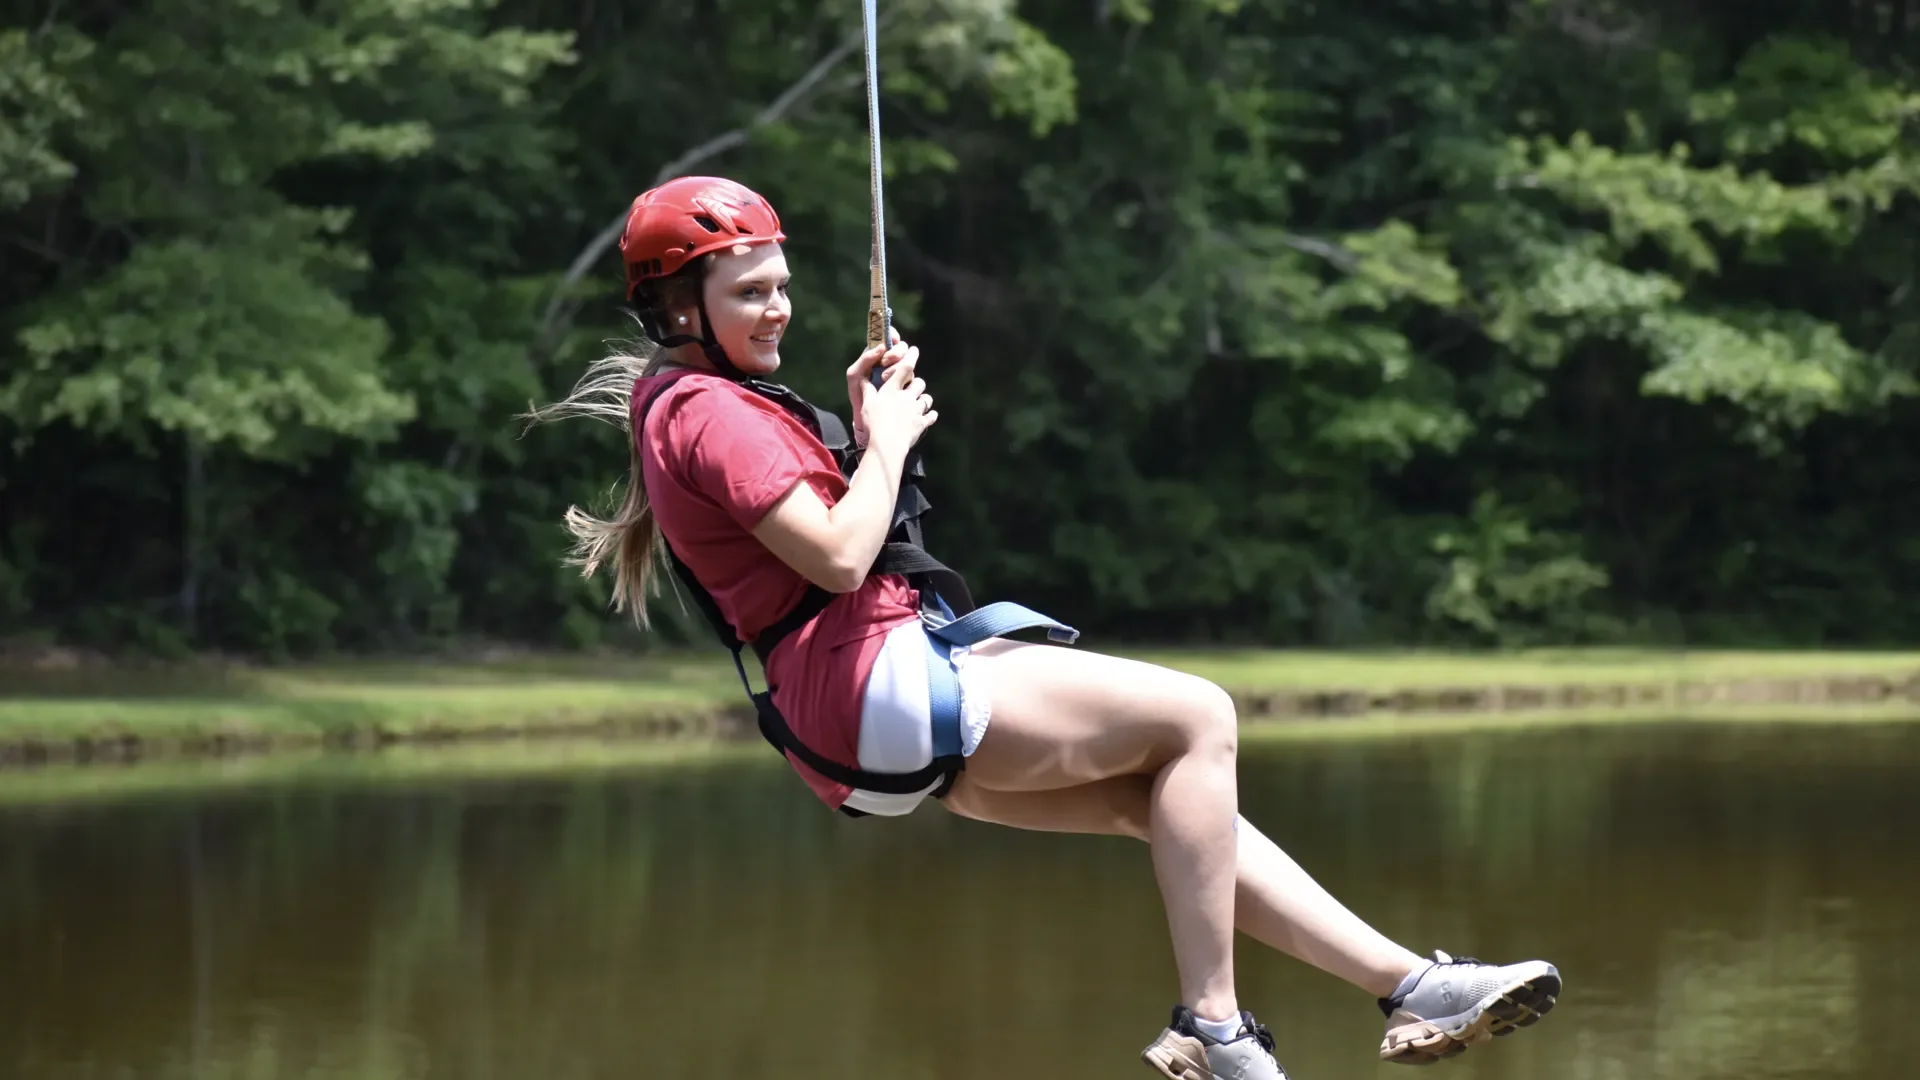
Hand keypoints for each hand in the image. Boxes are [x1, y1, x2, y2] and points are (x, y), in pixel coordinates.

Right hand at [850, 334, 935, 457]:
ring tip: (919, 402)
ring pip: (927, 398)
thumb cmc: (874, 422)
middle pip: (919, 382)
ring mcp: (916, 410)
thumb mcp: (867, 404)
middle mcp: (907, 397)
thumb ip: (867, 390)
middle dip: (917, 382)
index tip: (914, 349)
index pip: (904, 368)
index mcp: (893, 389)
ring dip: (924, 399)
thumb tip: (862, 379)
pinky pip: (931, 416)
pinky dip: (930, 415)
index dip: (911, 357)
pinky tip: (929, 415)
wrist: (888, 444)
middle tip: (912, 386)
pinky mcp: (922, 424)